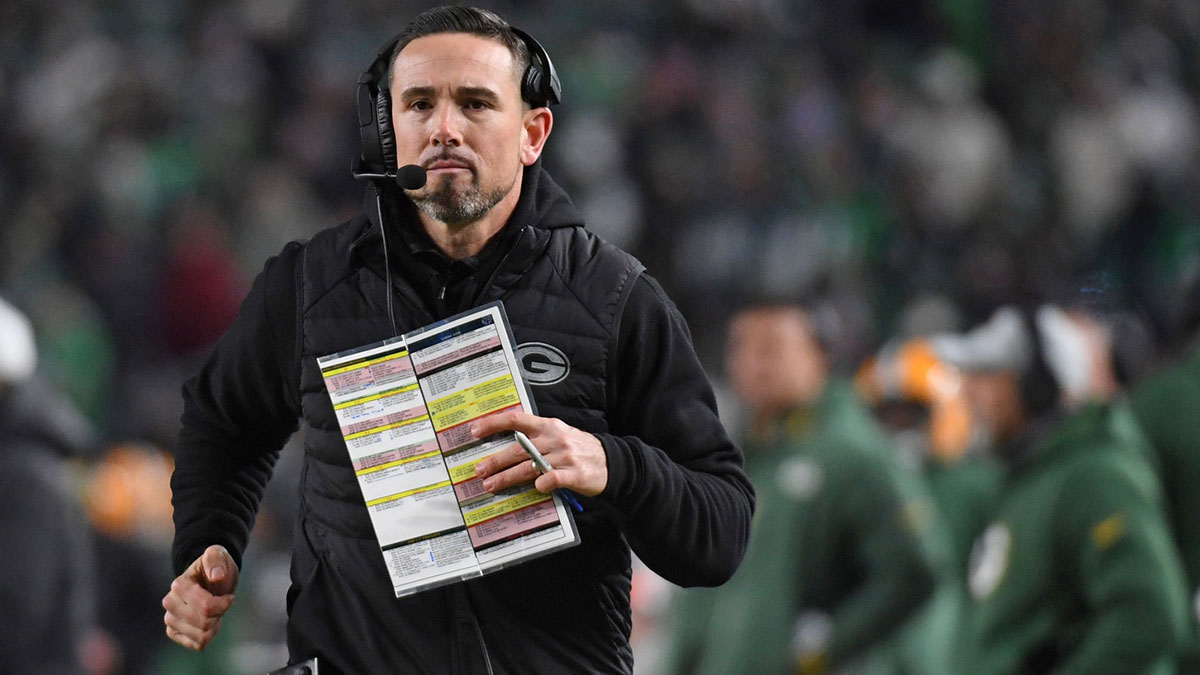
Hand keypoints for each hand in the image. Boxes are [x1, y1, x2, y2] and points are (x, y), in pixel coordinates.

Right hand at [162, 545, 238, 649]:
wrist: (210, 578)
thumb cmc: (216, 567)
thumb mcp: (219, 555)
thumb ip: (216, 559)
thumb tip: (217, 575)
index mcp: (179, 585)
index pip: (206, 607)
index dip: (224, 604)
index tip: (230, 596)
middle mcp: (170, 603)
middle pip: (204, 622)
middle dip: (219, 614)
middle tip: (220, 603)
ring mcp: (170, 619)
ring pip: (201, 636)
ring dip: (214, 625)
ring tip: (214, 612)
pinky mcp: (173, 632)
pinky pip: (197, 644)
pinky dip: (208, 635)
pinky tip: (208, 622)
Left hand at [471, 411, 607, 496]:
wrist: (612, 462)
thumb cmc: (579, 449)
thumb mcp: (559, 434)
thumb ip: (535, 436)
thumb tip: (506, 444)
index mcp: (548, 425)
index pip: (515, 420)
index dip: (493, 424)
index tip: (474, 431)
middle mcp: (554, 438)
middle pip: (517, 449)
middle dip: (495, 461)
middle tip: (479, 471)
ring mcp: (565, 456)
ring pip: (529, 466)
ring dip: (507, 477)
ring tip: (492, 485)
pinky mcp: (575, 474)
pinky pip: (554, 478)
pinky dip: (543, 483)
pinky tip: (535, 488)